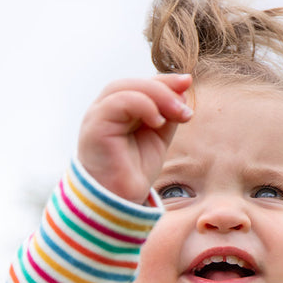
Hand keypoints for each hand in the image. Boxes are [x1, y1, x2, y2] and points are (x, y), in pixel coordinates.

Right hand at [77, 74, 192, 202]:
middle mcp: (104, 110)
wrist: (120, 201)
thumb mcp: (157, 138)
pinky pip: (120, 102)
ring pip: (126, 89)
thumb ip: (166, 115)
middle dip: (163, 89)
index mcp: (117, 111)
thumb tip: (181, 92)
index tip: (187, 83)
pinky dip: (143, 105)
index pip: (140, 86)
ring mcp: (97, 116)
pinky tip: (158, 121)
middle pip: (134, 84)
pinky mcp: (95, 125)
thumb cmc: (134, 173)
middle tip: (185, 105)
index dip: (164, 82)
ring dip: (157, 96)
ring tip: (178, 114)